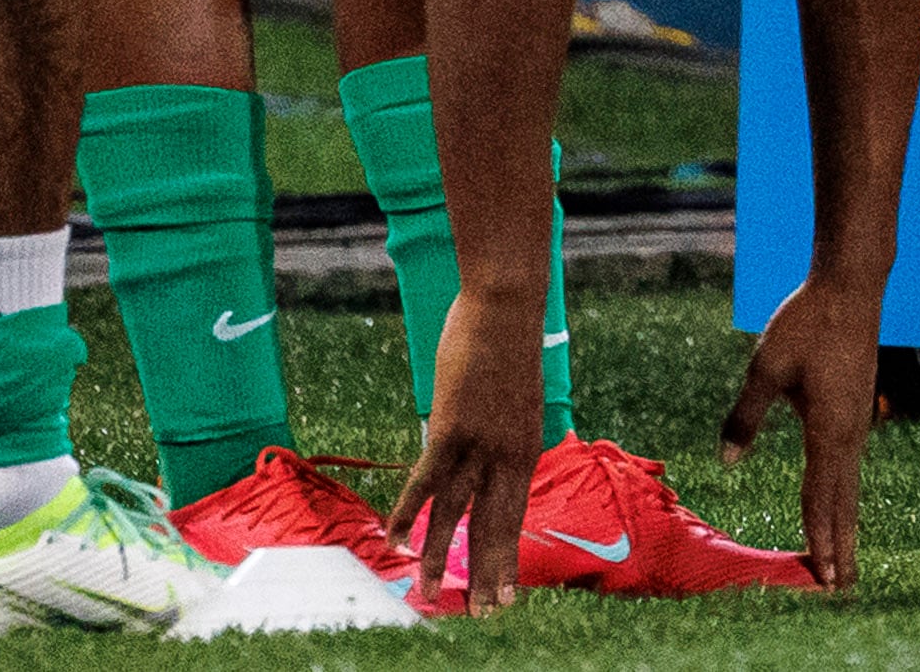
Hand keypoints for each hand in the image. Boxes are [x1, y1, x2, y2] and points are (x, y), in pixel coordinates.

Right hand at [388, 283, 551, 612]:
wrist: (508, 305)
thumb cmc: (509, 344)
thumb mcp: (515, 399)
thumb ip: (503, 432)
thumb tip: (488, 450)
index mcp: (526, 451)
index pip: (514, 517)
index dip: (505, 557)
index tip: (505, 592)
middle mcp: (508, 456)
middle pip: (492, 527)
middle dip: (484, 573)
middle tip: (482, 614)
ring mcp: (481, 444)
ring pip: (456, 515)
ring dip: (439, 557)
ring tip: (429, 594)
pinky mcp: (452, 428)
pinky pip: (426, 481)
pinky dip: (407, 512)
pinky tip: (393, 540)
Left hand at [720, 274, 883, 589]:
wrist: (851, 286)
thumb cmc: (805, 323)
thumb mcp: (763, 370)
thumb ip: (744, 418)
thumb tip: (725, 463)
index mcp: (828, 429)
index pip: (820, 496)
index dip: (819, 539)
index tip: (823, 578)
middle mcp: (850, 433)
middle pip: (844, 501)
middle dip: (840, 546)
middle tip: (840, 588)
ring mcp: (859, 421)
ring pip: (850, 485)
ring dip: (844, 524)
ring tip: (843, 559)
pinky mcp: (859, 409)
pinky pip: (851, 465)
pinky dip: (845, 495)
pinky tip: (840, 502)